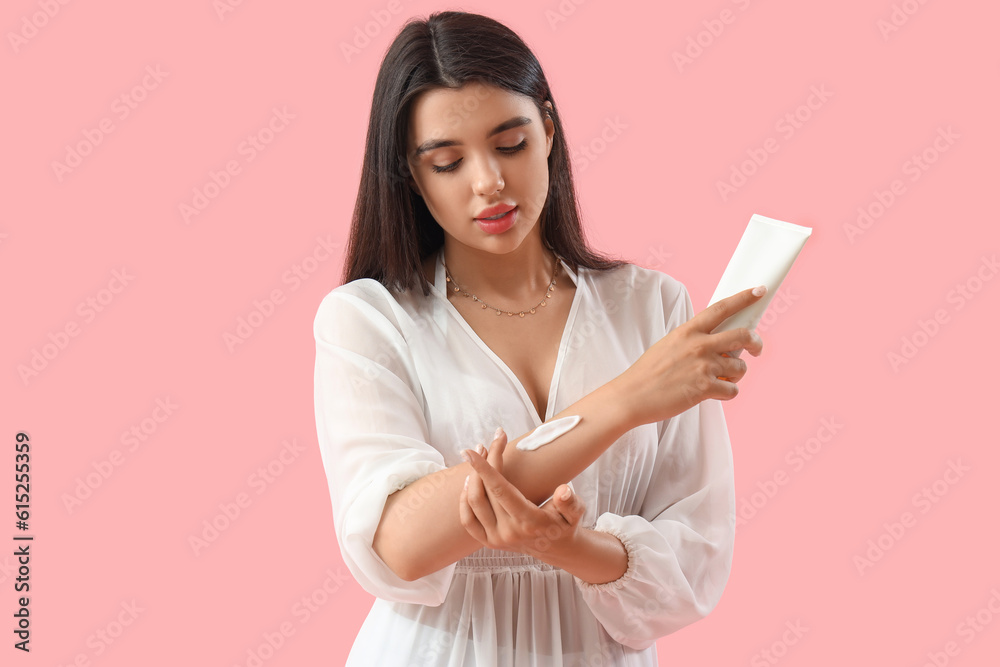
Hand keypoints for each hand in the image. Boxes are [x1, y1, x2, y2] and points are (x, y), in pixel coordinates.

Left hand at [459, 428, 585, 557]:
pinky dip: (464, 499)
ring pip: (473, 504)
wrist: (556, 548)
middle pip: (485, 492)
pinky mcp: (488, 542)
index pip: (500, 490)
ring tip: (480, 457)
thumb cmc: (565, 523)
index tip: (471, 451)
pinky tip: (470, 481)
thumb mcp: (575, 512)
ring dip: (471, 477)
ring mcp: (496, 539)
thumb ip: (570, 502)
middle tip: (485, 445)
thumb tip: (563, 491)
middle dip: (482, 464)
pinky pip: (468, 520)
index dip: (484, 468)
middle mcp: (509, 533)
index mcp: (529, 522)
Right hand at [611, 285, 766, 427]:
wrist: (632, 396)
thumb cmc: (648, 373)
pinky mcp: (705, 388)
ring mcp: (703, 366)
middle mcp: (699, 345)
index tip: (758, 291)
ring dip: (736, 375)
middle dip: (756, 342)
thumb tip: (718, 346)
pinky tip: (714, 393)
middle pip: (742, 335)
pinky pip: (732, 390)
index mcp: (688, 331)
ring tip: (722, 379)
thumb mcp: (669, 345)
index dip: (743, 298)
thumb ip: (693, 341)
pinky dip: (727, 393)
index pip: (721, 308)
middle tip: (756, 349)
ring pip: (740, 367)